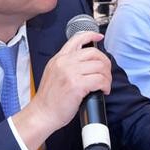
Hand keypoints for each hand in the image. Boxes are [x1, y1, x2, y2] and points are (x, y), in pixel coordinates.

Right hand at [13, 31, 110, 149]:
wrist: (42, 114)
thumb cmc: (49, 99)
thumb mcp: (53, 74)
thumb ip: (66, 65)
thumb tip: (86, 63)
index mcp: (58, 59)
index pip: (76, 39)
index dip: (91, 35)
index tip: (99, 37)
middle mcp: (64, 62)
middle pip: (94, 53)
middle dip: (105, 63)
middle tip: (105, 74)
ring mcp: (70, 73)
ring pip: (99, 66)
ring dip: (107, 76)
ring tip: (104, 85)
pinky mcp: (77, 85)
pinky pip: (100, 80)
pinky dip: (105, 85)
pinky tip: (103, 91)